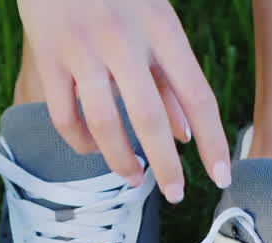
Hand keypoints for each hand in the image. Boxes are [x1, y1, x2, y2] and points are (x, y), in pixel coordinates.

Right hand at [16, 0, 230, 202]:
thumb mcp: (154, 20)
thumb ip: (170, 76)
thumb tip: (187, 134)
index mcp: (160, 27)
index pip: (197, 94)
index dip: (213, 140)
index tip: (222, 175)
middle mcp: (123, 39)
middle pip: (150, 118)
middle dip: (168, 166)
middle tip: (175, 194)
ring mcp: (83, 50)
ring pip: (105, 124)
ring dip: (121, 161)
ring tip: (134, 177)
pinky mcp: (49, 58)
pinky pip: (65, 117)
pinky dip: (82, 142)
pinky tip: (94, 149)